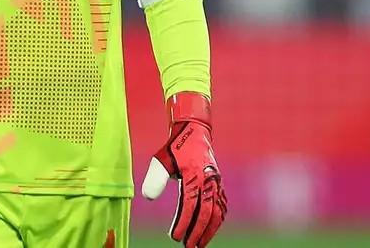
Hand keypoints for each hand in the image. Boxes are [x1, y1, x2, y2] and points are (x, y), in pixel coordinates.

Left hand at [141, 92, 226, 247]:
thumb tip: (148, 197)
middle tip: (188, 246)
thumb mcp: (160, 160)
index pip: (189, 205)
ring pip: (217, 212)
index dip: (183, 223)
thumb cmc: (175, 148)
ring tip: (199, 244)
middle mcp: (208, 180)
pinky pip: (221, 206)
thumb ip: (155, 178)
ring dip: (209, 230)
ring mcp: (216, 183)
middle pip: (206, 212)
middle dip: (197, 232)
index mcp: (194, 175)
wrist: (194, 132)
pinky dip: (218, 220)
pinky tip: (210, 229)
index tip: (175, 237)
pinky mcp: (219, 184)